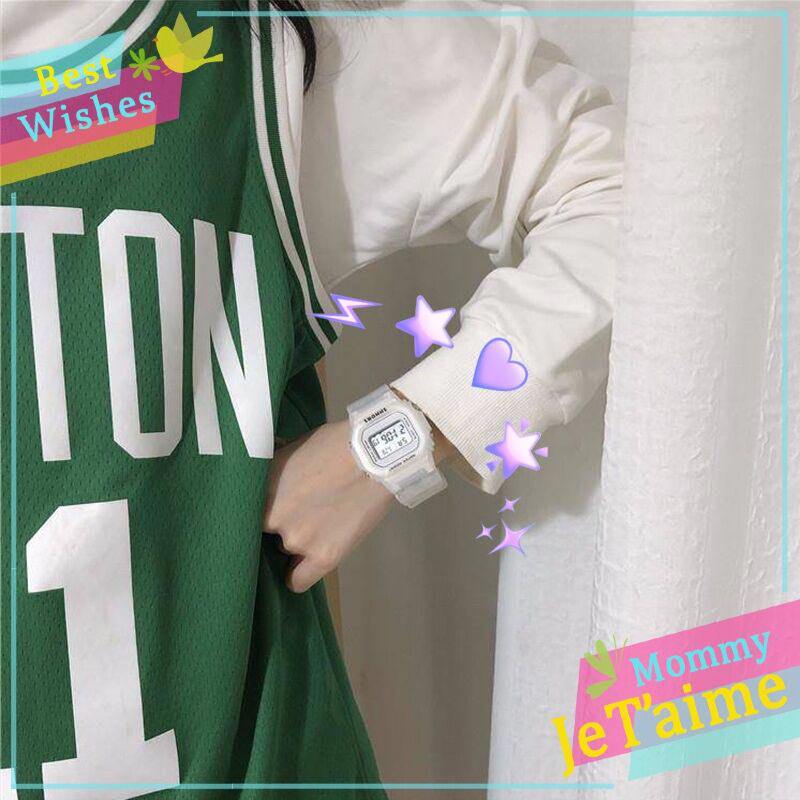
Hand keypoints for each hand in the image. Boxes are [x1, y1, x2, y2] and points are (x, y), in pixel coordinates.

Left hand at [264, 420, 393, 592]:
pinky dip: (298, 575)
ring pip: (285, 551)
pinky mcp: (323, 556)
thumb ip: (274, 469)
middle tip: (299, 513)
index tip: (262, 513)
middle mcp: (272, 517)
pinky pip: (297, 581)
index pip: (240, 513)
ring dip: (297, 541)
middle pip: (263, 533)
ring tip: (321, 523)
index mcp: (261, 486)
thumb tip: (263, 473)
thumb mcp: (293, 447)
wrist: (376, 456)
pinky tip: (304, 565)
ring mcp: (297, 539)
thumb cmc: (337, 443)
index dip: (253, 513)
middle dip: (278, 525)